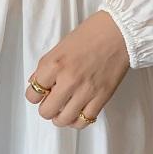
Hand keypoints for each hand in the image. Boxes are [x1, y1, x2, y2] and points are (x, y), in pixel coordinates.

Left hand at [26, 10, 129, 127]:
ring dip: (61, 118)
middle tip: (52, 102)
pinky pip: (84, 121)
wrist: (119, 32)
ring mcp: (85, 91)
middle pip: (46, 111)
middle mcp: (68, 80)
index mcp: (54, 65)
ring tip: (64, 110)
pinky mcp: (101, 98)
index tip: (41, 93)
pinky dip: (78, 121)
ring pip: (64, 120)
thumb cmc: (91, 35)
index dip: (35, 95)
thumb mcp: (60, 47)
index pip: (32, 94)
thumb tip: (36, 83)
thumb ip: (46, 68)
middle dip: (47, 108)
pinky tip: (78, 113)